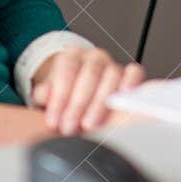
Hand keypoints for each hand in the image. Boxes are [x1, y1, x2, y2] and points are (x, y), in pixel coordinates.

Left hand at [30, 48, 145, 135]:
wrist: (79, 92)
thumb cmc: (65, 94)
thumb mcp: (48, 94)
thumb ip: (45, 93)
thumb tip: (45, 94)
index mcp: (72, 55)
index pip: (67, 69)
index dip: (59, 96)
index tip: (53, 120)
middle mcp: (94, 56)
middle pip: (90, 74)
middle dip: (78, 104)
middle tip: (69, 126)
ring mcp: (113, 64)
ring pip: (111, 76)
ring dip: (100, 103)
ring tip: (89, 124)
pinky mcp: (130, 73)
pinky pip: (134, 73)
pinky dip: (130, 85)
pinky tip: (121, 103)